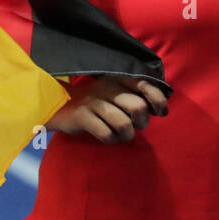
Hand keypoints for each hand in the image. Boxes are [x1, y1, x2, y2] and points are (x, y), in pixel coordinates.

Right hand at [46, 75, 167, 143]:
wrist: (58, 105)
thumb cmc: (94, 103)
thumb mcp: (114, 93)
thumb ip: (135, 97)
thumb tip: (160, 109)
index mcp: (117, 78)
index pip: (146, 85)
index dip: (158, 100)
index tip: (160, 113)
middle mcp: (106, 87)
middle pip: (138, 107)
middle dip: (142, 122)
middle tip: (136, 126)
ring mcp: (93, 102)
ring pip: (124, 124)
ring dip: (127, 135)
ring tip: (122, 136)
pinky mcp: (82, 117)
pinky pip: (106, 134)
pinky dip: (111, 140)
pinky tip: (108, 138)